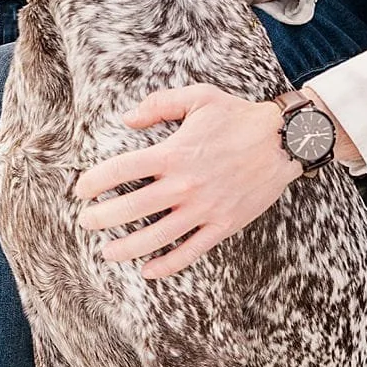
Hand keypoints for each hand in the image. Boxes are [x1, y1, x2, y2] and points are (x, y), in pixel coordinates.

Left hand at [72, 85, 296, 277]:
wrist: (285, 140)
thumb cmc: (239, 117)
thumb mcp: (200, 97)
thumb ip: (160, 104)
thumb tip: (128, 118)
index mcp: (174, 153)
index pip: (120, 171)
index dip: (94, 182)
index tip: (81, 191)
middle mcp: (185, 184)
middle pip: (130, 208)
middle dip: (101, 219)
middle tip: (86, 222)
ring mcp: (204, 208)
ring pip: (156, 237)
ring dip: (125, 248)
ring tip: (107, 252)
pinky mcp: (224, 224)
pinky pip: (191, 251)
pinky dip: (167, 264)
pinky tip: (148, 269)